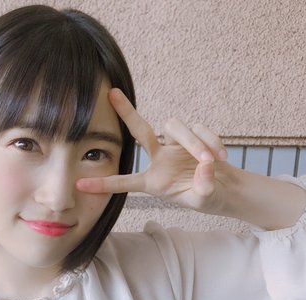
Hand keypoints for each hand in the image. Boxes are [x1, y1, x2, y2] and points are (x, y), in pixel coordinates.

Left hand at [77, 88, 235, 213]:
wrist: (226, 189)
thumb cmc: (208, 198)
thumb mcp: (204, 200)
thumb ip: (203, 188)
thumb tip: (205, 165)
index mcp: (152, 182)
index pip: (124, 182)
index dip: (103, 183)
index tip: (79, 184)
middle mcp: (159, 160)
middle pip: (140, 130)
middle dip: (126, 111)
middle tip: (111, 93)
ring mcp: (174, 145)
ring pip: (175, 128)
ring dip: (195, 143)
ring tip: (211, 161)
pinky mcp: (193, 135)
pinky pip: (199, 129)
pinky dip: (211, 142)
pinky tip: (220, 158)